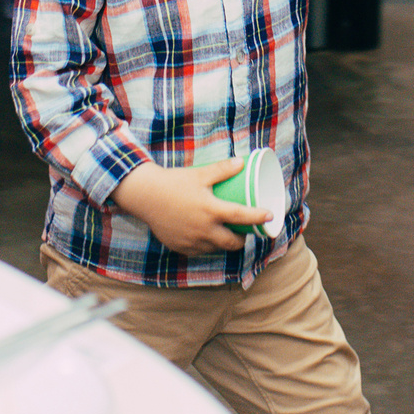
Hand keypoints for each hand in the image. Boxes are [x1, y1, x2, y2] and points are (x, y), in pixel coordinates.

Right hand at [112, 157, 269, 255]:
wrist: (144, 196)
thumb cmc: (173, 183)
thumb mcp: (200, 174)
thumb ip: (222, 170)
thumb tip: (242, 162)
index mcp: (211, 211)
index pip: (241, 217)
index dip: (258, 217)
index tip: (269, 216)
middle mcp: (204, 230)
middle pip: (232, 243)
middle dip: (241, 239)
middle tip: (243, 231)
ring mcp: (192, 241)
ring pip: (215, 249)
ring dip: (223, 244)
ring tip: (224, 234)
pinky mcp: (181, 247)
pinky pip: (199, 251)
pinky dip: (206, 246)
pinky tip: (205, 238)